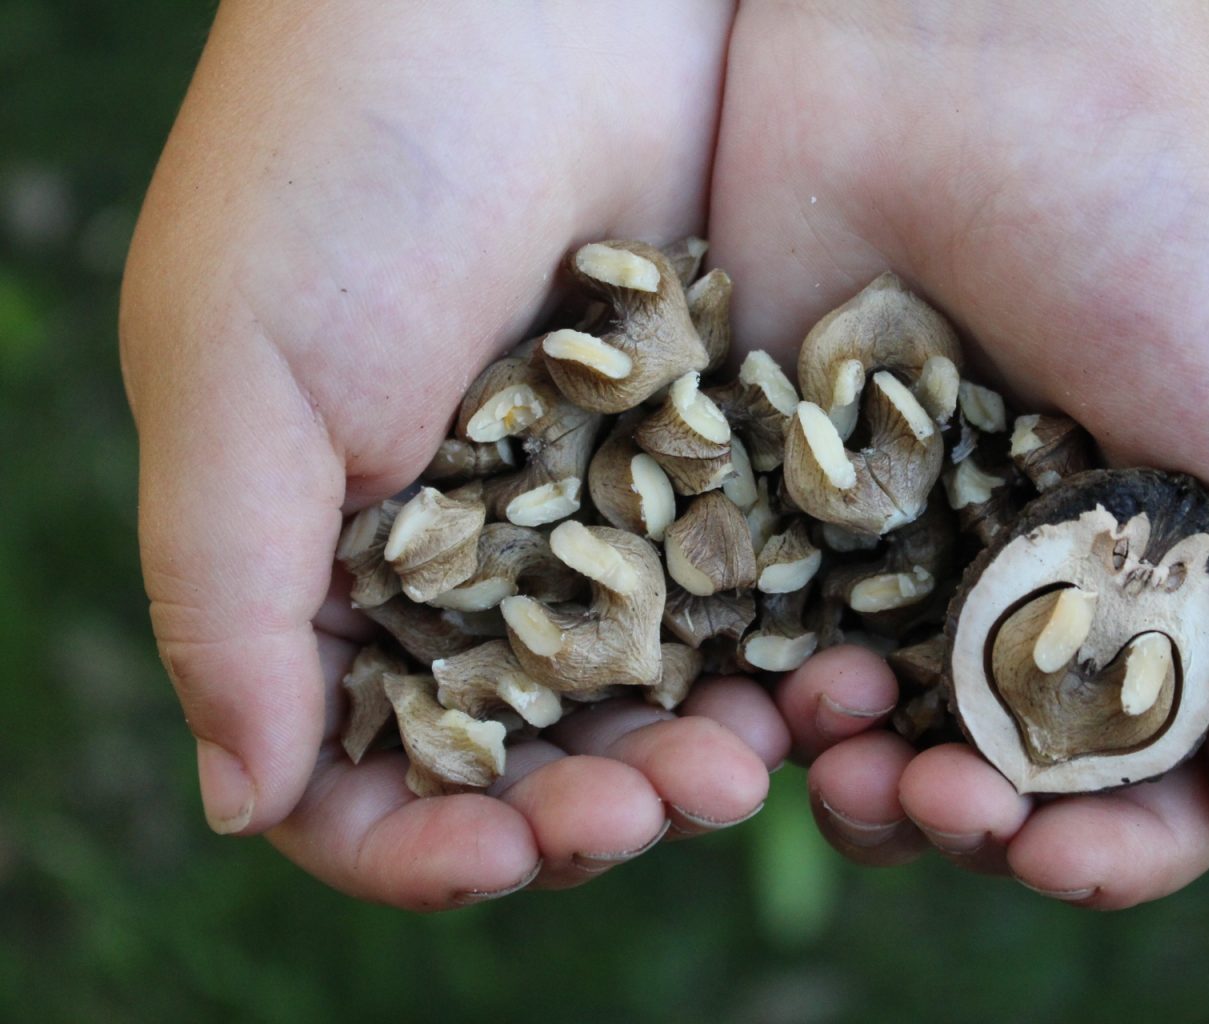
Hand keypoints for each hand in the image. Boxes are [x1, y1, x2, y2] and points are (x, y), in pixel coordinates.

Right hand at [120, 0, 784, 908]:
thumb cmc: (344, 161)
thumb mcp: (235, 370)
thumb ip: (227, 594)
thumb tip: (244, 800)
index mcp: (325, 555)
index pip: (359, 765)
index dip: (418, 841)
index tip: (496, 857)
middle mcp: (462, 551)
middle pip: (523, 751)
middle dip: (584, 807)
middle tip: (665, 803)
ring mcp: (593, 505)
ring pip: (647, 692)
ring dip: (692, 750)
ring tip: (751, 760)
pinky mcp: (707, 451)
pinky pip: (746, 592)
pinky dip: (776, 654)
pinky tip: (825, 680)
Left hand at [707, 1, 1208, 906]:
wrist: (972, 27)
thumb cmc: (1177, 203)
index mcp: (1155, 555)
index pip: (1135, 763)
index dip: (1106, 844)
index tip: (1057, 860)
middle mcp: (1022, 550)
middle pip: (988, 759)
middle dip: (970, 821)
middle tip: (938, 807)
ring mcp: (890, 515)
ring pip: (863, 712)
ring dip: (857, 775)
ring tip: (840, 760)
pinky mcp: (773, 466)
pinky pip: (753, 622)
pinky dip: (757, 692)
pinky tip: (763, 704)